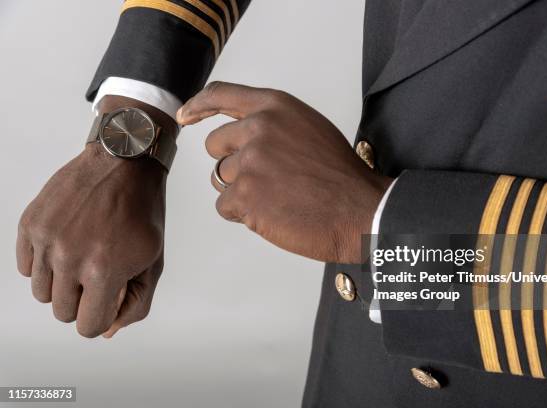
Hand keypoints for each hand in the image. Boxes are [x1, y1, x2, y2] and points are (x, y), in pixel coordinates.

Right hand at [16, 96, 172, 337]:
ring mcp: (46, 240)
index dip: (101, 317)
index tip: (109, 298)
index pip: (89, 326)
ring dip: (62, 284)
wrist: (123, 163)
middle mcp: (70, 258)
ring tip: (83, 257)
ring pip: (42, 294)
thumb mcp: (153, 261)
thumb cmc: (143, 213)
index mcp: (104, 270)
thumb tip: (107, 332)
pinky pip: (27, 268)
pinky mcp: (31, 224)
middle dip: (82, 300)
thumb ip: (135, 304)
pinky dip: (44, 264)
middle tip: (98, 274)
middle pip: (62, 313)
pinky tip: (66, 244)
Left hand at [177, 82, 391, 262]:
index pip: (221, 95)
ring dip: (243, 191)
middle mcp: (258, 128)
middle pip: (216, 145)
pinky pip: (225, 206)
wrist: (360, 210)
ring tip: (279, 197)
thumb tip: (239, 133)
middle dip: (233, 162)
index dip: (198, 106)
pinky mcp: (245, 196)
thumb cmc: (339, 174)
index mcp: (275, 107)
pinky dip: (244, 214)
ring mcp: (250, 162)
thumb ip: (272, 123)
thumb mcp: (308, 128)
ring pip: (222, 179)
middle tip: (265, 178)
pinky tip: (274, 212)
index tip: (185, 116)